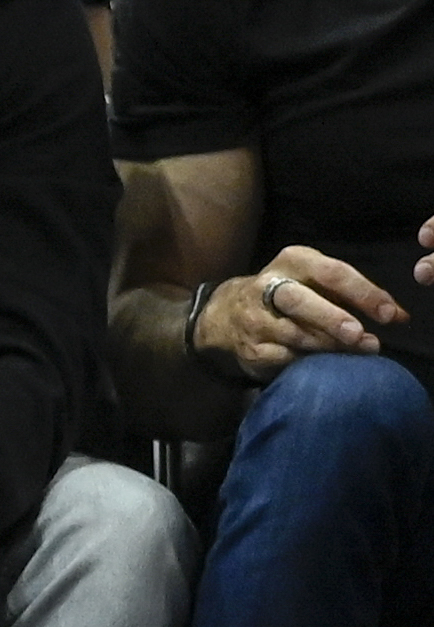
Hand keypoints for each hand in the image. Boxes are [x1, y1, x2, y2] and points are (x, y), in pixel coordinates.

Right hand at [200, 246, 402, 380]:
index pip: (331, 272)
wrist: (226, 314)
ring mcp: (254, 318)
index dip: (363, 293)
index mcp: (292, 261)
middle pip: (298, 299)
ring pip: (292, 333)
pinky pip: (282, 357)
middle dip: (331, 318)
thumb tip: (400, 316)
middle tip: (360, 335)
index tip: (390, 315)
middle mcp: (267, 285)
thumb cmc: (290, 295)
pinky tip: (325, 365)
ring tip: (357, 353)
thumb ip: (357, 297)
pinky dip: (307, 362)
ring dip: (328, 346)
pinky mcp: (251, 347)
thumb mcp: (318, 283)